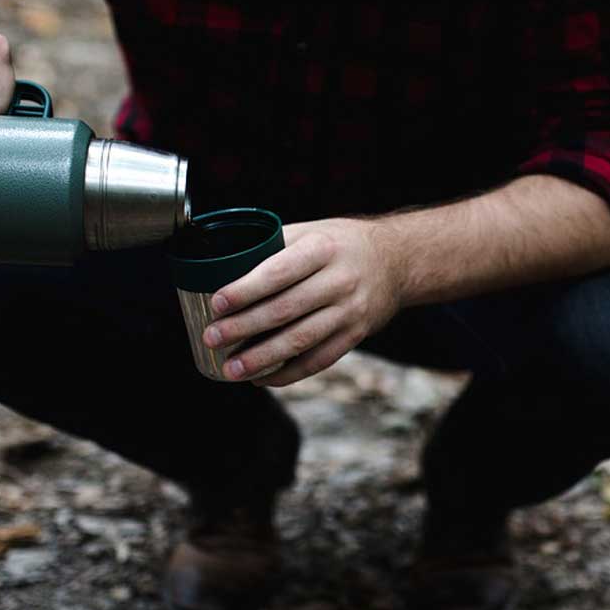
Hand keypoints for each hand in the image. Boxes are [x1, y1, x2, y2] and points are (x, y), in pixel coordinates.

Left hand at [202, 218, 401, 386]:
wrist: (396, 262)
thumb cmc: (341, 245)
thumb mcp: (312, 232)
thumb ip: (274, 245)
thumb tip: (222, 261)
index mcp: (322, 249)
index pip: (278, 272)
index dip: (246, 289)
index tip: (217, 302)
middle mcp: (339, 281)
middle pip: (285, 310)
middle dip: (244, 327)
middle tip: (213, 337)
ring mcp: (349, 312)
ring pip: (300, 340)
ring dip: (262, 358)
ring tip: (231, 368)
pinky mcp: (354, 336)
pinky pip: (317, 361)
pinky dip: (287, 373)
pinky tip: (261, 377)